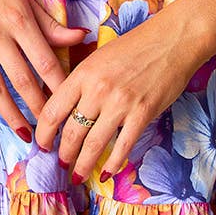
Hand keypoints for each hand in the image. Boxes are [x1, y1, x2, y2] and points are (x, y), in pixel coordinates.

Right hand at [0, 0, 87, 138]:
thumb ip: (52, 24)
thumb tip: (82, 36)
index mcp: (20, 21)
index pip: (45, 62)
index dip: (60, 87)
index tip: (72, 106)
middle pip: (22, 81)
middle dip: (40, 109)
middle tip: (53, 131)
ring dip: (11, 114)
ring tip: (25, 134)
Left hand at [33, 11, 207, 181]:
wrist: (172, 39)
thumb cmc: (135, 46)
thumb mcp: (99, 57)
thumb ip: (82, 82)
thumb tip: (67, 110)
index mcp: (83, 73)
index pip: (53, 111)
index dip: (44, 133)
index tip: (43, 144)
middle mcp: (98, 90)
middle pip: (71, 132)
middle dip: (63, 154)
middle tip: (61, 164)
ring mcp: (120, 103)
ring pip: (94, 145)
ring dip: (83, 165)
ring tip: (78, 175)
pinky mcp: (142, 114)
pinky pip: (123, 146)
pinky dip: (114, 164)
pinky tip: (108, 173)